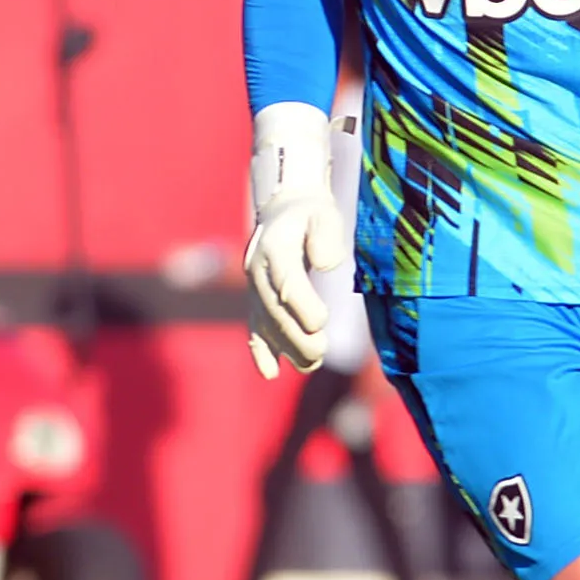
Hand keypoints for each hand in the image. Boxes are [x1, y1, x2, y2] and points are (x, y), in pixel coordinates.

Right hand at [244, 101, 348, 379]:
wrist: (285, 206)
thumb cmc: (312, 212)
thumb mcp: (324, 213)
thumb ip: (325, 235)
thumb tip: (326, 263)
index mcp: (275, 247)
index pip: (285, 280)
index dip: (300, 304)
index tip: (321, 322)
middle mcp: (257, 269)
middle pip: (273, 309)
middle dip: (295, 335)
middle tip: (321, 352)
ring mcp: (253, 287)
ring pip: (265, 323)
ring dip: (285, 348)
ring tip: (312, 364)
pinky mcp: (255, 299)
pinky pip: (253, 327)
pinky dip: (260, 351)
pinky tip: (270, 373)